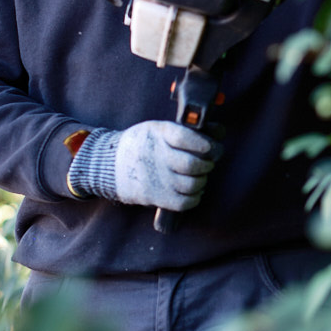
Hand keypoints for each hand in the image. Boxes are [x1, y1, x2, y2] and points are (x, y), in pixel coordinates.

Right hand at [67, 121, 221, 212]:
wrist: (110, 164)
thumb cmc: (143, 144)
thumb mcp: (158, 128)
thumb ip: (186, 130)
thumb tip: (221, 131)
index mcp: (158, 133)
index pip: (185, 138)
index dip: (204, 143)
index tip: (211, 147)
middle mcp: (157, 156)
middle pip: (192, 164)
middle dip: (207, 164)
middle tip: (208, 162)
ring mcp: (156, 178)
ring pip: (192, 185)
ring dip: (202, 181)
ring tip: (199, 177)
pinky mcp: (155, 196)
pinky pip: (184, 202)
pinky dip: (195, 198)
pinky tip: (194, 192)